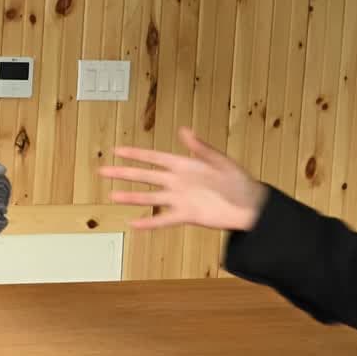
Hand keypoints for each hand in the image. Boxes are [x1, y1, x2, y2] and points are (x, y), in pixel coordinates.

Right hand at [100, 126, 268, 231]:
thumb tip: (185, 130)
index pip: (154, 158)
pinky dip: (149, 222)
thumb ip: (201, 148)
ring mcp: (180, 199)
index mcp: (184, 165)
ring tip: (112, 196)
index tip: (117, 150)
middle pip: (145, 176)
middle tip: (103, 171)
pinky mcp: (187, 215)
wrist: (253, 208)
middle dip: (124, 173)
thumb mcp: (222, 162)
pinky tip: (134, 224)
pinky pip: (164, 219)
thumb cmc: (240, 182)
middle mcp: (177, 182)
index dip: (136, 154)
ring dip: (131, 197)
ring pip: (150, 197)